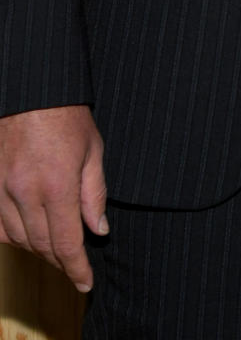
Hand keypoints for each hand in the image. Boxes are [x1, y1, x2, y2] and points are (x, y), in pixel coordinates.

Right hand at [0, 105, 107, 291]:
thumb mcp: (93, 150)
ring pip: (18, 239)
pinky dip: (13, 236)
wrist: (33, 90)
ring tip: (55, 250)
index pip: (66, 243)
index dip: (76, 267)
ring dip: (38, 250)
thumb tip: (99, 229)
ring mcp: (2, 189)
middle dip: (60, 261)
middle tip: (74, 266)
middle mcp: (25, 192)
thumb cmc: (66, 114)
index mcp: (56, 185)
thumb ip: (95, 193)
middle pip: (41, 245)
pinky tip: (27, 234)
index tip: (85, 282)